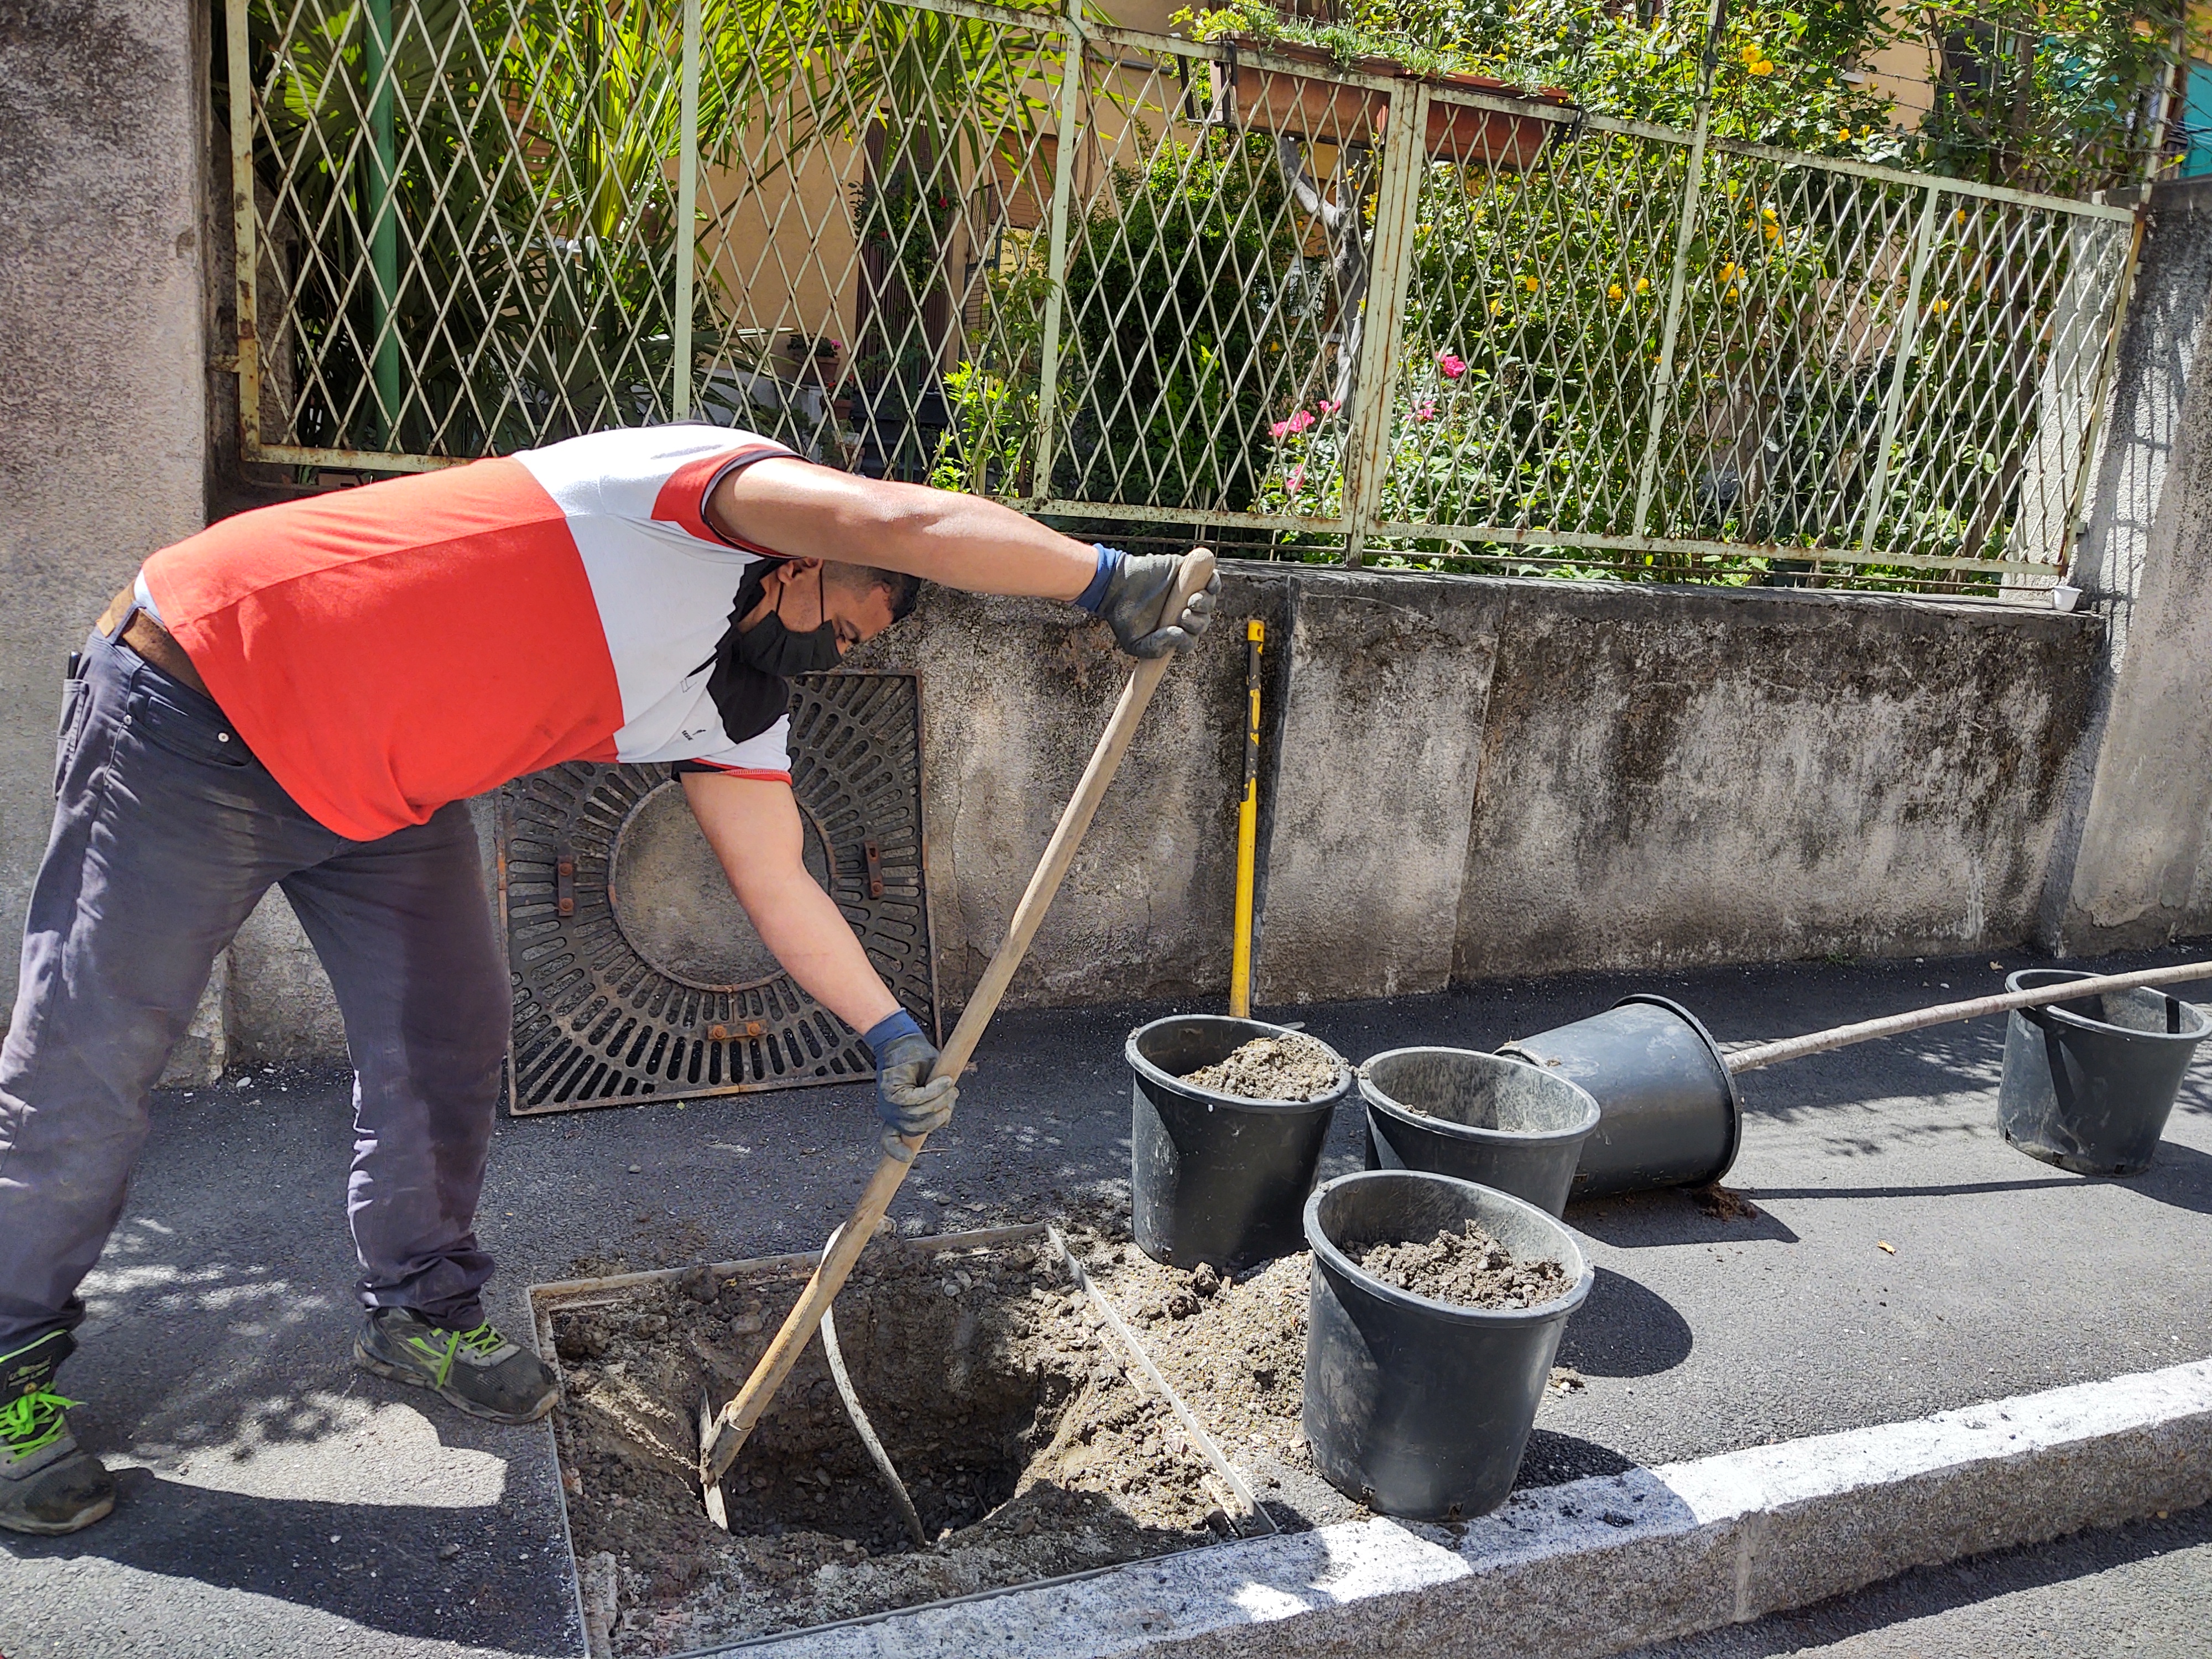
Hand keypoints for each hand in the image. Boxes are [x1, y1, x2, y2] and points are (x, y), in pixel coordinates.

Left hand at [874, 1027, 955, 1143]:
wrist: (904, 1040)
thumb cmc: (918, 1063)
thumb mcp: (931, 1087)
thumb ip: (936, 1105)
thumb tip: (945, 1121)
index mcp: (897, 1115)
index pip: (890, 1139)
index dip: (896, 1151)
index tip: (907, 1159)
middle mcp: (891, 1113)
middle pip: (917, 1129)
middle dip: (938, 1117)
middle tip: (952, 1098)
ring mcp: (889, 1103)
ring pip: (918, 1113)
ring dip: (939, 1100)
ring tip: (949, 1086)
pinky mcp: (892, 1090)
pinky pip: (917, 1098)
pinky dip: (934, 1090)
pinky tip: (944, 1081)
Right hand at [1098, 553, 1220, 658]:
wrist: (1115, 586)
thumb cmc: (1123, 616)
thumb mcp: (1136, 644)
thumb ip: (1157, 649)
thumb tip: (1180, 636)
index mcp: (1172, 628)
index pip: (1192, 637)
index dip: (1190, 637)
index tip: (1177, 631)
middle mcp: (1181, 610)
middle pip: (1203, 620)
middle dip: (1198, 622)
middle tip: (1184, 616)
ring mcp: (1186, 591)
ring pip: (1209, 601)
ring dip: (1206, 604)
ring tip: (1192, 602)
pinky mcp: (1187, 572)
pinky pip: (1210, 578)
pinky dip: (1214, 584)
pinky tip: (1207, 588)